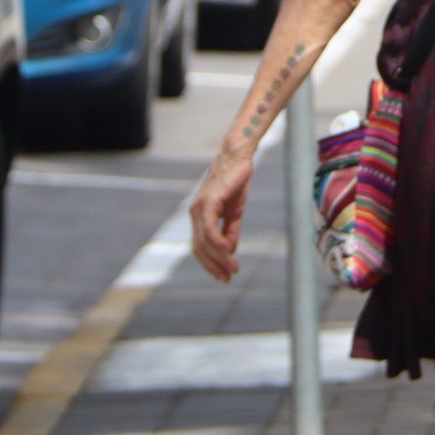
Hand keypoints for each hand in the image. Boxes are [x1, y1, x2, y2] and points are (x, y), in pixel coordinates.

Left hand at [190, 145, 253, 282]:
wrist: (239, 155)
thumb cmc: (236, 180)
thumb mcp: (235, 211)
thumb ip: (231, 230)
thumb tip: (230, 251)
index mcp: (200, 215)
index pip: (200, 246)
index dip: (211, 263)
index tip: (224, 276)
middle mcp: (196, 213)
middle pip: (200, 248)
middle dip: (214, 265)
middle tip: (228, 278)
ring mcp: (200, 207)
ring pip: (205, 241)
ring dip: (219, 258)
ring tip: (233, 269)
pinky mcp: (209, 201)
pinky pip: (210, 229)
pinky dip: (218, 243)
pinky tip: (229, 252)